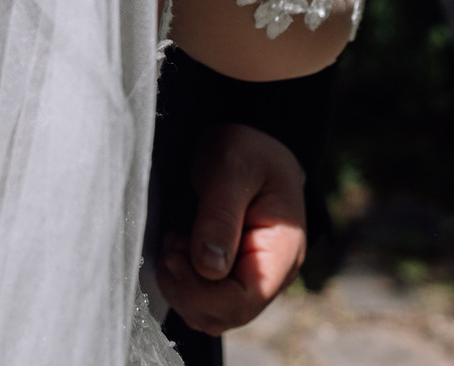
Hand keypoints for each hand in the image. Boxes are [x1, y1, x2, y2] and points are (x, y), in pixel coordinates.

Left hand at [156, 124, 307, 334]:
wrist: (250, 138)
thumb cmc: (246, 149)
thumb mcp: (231, 169)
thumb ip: (219, 216)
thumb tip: (209, 268)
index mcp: (281, 251)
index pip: (244, 300)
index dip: (202, 291)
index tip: (176, 252)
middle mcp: (269, 274)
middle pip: (224, 315)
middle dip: (187, 289)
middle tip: (172, 244)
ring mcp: (248, 276)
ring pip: (210, 314)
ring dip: (181, 287)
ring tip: (175, 243)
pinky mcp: (229, 274)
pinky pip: (203, 300)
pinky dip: (182, 282)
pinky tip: (177, 248)